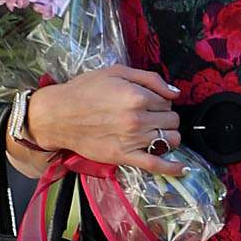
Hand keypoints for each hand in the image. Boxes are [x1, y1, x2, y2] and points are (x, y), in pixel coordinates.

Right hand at [27, 67, 180, 172]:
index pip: (168, 102)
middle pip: (172, 121)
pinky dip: (172, 168)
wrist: (58, 115)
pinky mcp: (124, 156)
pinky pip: (156, 165)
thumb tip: (175, 92)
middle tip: (151, 116)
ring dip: (168, 136)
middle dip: (166, 118)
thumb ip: (150, 79)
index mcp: (137, 96)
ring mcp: (132, 139)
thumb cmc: (84, 90)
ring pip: (170, 140)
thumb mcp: (116, 72)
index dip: (162, 101)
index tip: (151, 102)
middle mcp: (138, 119)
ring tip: (156, 133)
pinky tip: (182, 168)